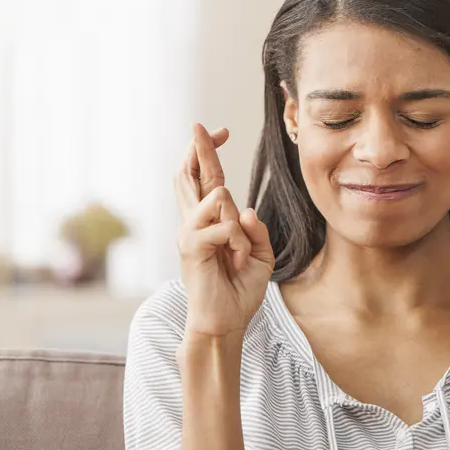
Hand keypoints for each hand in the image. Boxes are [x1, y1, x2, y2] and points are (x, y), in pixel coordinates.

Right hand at [174, 123, 274, 337]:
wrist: (226, 322)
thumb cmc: (239, 289)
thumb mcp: (260, 255)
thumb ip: (256, 230)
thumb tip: (245, 209)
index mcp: (210, 221)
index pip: (206, 178)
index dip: (209, 152)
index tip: (221, 131)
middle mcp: (194, 222)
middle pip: (189, 175)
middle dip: (198, 149)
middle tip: (202, 127)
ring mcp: (190, 233)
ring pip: (216, 198)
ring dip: (238, 225)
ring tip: (239, 255)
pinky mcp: (191, 248)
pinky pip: (221, 227)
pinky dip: (238, 242)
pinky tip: (235, 260)